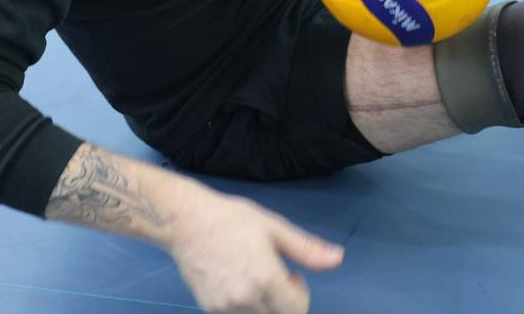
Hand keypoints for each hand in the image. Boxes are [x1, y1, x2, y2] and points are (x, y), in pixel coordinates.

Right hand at [168, 189, 343, 312]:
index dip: (300, 295)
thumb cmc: (230, 219)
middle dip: (284, 303)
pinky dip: (244, 307)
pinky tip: (237, 281)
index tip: (291, 274)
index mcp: (265, 278)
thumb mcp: (273, 227)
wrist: (186, 221)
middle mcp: (245, 299)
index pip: (297, 311)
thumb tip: (337, 259)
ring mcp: (225, 308)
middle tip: (275, 276)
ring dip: (264, 306)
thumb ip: (306, 250)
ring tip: (254, 277)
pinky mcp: (210, 309)